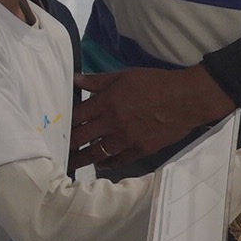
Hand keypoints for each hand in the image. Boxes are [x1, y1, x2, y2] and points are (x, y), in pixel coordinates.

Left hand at [71, 65, 233, 168]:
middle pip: (81, 138)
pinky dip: (106, 163)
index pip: (76, 117)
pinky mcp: (140, 150)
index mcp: (106, 103)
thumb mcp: (124, 75)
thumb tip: (74, 79)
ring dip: (83, 159)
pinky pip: (118, 161)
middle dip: (68, 145)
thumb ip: (97, 81)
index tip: (54, 129)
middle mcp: (112, 124)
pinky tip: (99, 164)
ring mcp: (126, 140)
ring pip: (97, 153)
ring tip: (71, 163)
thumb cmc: (155, 83)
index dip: (64, 124)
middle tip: (57, 151)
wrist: (186, 99)